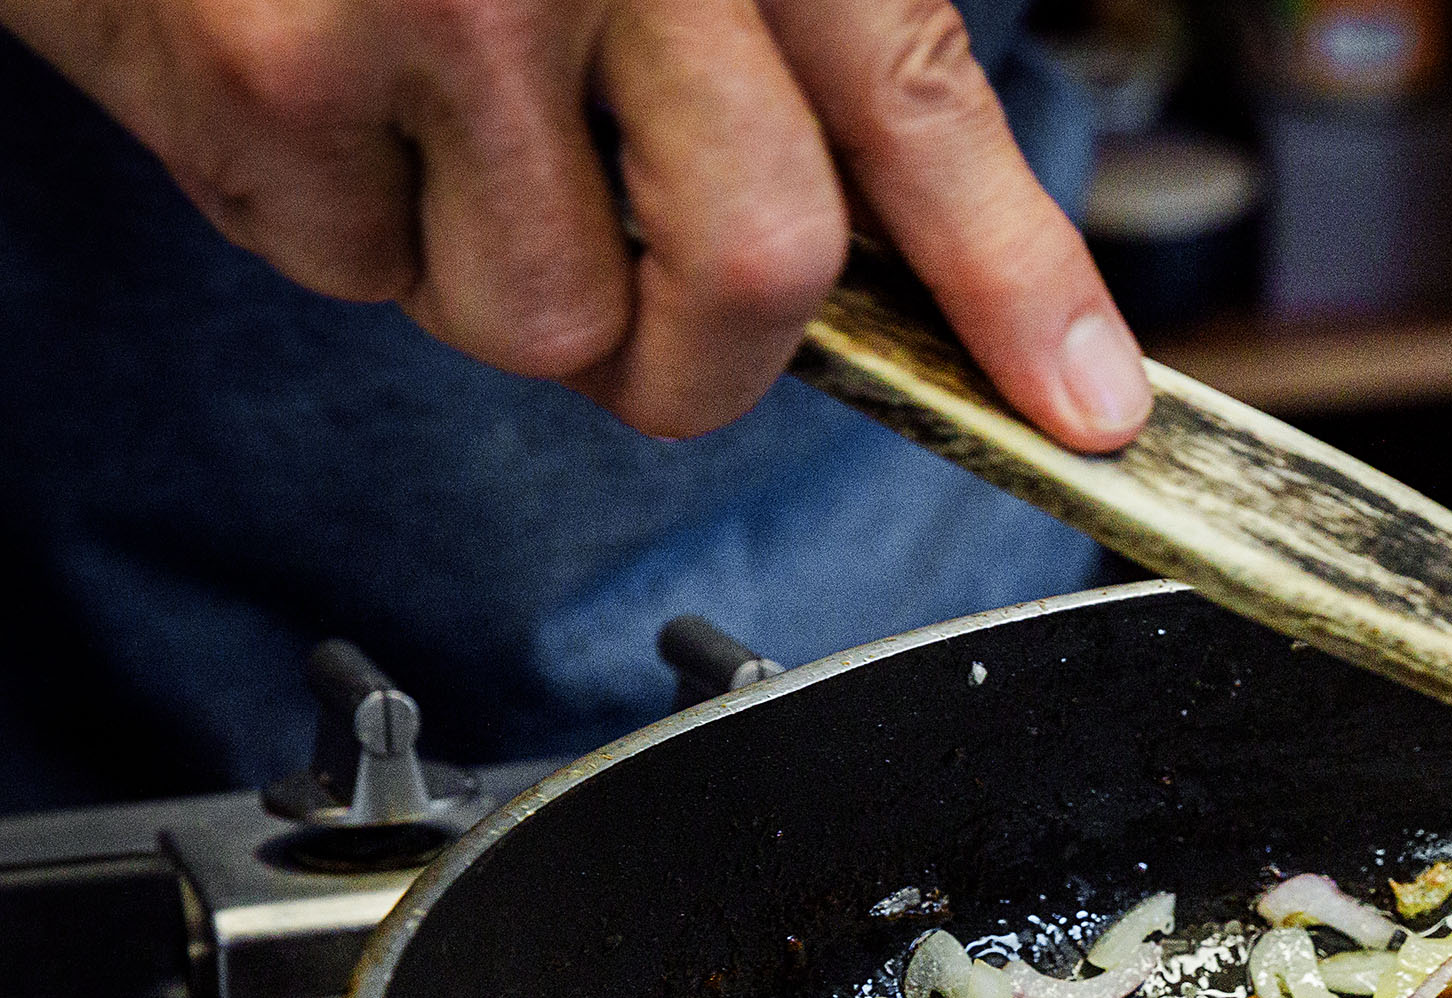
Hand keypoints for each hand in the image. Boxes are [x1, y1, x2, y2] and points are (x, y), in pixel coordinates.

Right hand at [0, 0, 1152, 445]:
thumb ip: (761, 40)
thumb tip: (871, 248)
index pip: (913, 103)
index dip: (1013, 279)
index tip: (1081, 407)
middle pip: (756, 274)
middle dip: (706, 355)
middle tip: (644, 315)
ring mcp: (439, 9)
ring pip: (546, 320)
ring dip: (492, 272)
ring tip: (417, 112)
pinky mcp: (274, 78)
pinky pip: (363, 276)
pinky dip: (337, 220)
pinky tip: (303, 82)